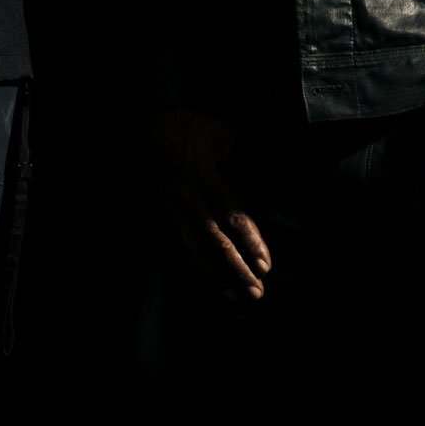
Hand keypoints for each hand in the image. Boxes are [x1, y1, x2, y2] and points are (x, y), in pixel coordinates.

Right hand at [155, 108, 272, 300]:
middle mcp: (191, 200)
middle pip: (216, 243)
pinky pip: (178, 249)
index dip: (251, 243)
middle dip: (238, 270)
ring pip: (195, 252)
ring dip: (216, 278)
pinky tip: (207, 283)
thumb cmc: (191, 128)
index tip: (265, 265)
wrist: (146, 128)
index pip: (234, 217)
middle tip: (257, 292)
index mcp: (209, 178)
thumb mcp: (223, 132)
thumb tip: (278, 163)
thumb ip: (246, 152)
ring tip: (236, 297)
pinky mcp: (163, 217)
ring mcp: (174, 212)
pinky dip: (193, 269)